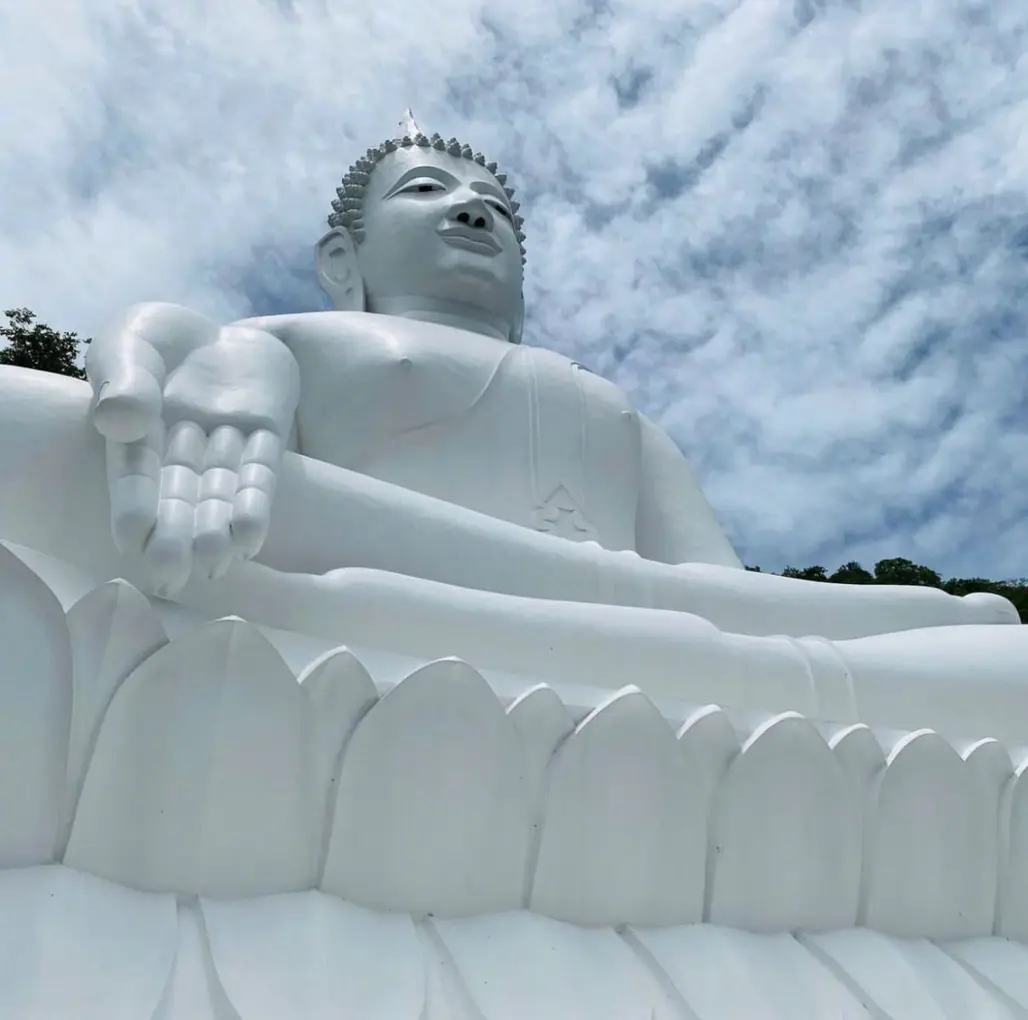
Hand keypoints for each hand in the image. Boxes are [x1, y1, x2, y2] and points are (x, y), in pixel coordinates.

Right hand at [87, 304, 300, 595]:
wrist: (217, 327)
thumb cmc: (158, 339)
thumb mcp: (129, 344)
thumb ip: (124, 378)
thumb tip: (117, 418)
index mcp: (139, 433)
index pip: (135, 474)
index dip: (134, 505)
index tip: (130, 539)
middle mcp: (183, 448)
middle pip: (180, 497)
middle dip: (177, 536)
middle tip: (172, 576)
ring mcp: (226, 442)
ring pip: (221, 493)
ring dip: (218, 529)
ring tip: (216, 564)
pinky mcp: (266, 432)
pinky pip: (261, 472)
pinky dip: (256, 504)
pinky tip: (251, 537)